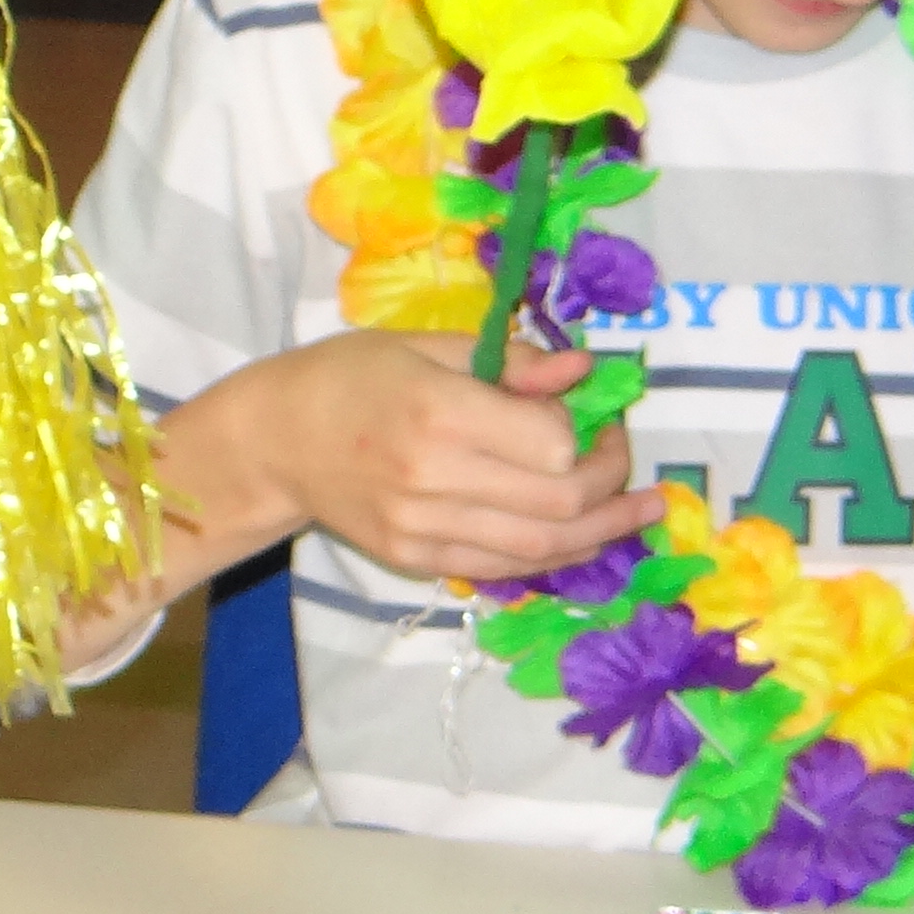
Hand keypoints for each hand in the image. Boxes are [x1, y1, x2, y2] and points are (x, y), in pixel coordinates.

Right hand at [225, 328, 667, 588]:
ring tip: (640, 511)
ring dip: (603, 530)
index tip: (582, 412)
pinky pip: (506, 567)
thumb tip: (583, 370)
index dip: (581, 430)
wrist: (274, 441)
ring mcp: (425, 530)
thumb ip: (510, 362)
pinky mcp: (417, 561)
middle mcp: (434, 479)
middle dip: (611, 483)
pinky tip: (584, 535)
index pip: (551, 443)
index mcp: (438, 412)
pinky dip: (553, 554)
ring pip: (543, 548)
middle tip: (623, 458)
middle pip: (560, 502)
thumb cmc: (350, 376)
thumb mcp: (427, 345)